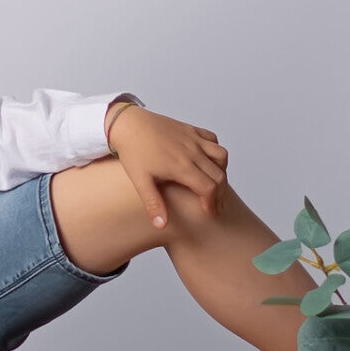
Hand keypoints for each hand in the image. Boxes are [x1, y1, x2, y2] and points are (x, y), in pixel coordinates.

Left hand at [106, 103, 227, 226]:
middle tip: (214, 206)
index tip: (209, 213)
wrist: (128, 124)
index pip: (209, 188)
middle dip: (220, 194)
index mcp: (182, 167)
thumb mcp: (140, 181)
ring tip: (214, 184)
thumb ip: (153, 203)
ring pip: (221, 156)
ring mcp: (193, 139)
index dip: (212, 204)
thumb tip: (161, 225)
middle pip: (219, 176)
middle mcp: (192, 152)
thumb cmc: (133, 152)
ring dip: (221, 172)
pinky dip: (215, 152)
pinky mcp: (191, 130)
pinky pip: (212, 139)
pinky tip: (207, 161)